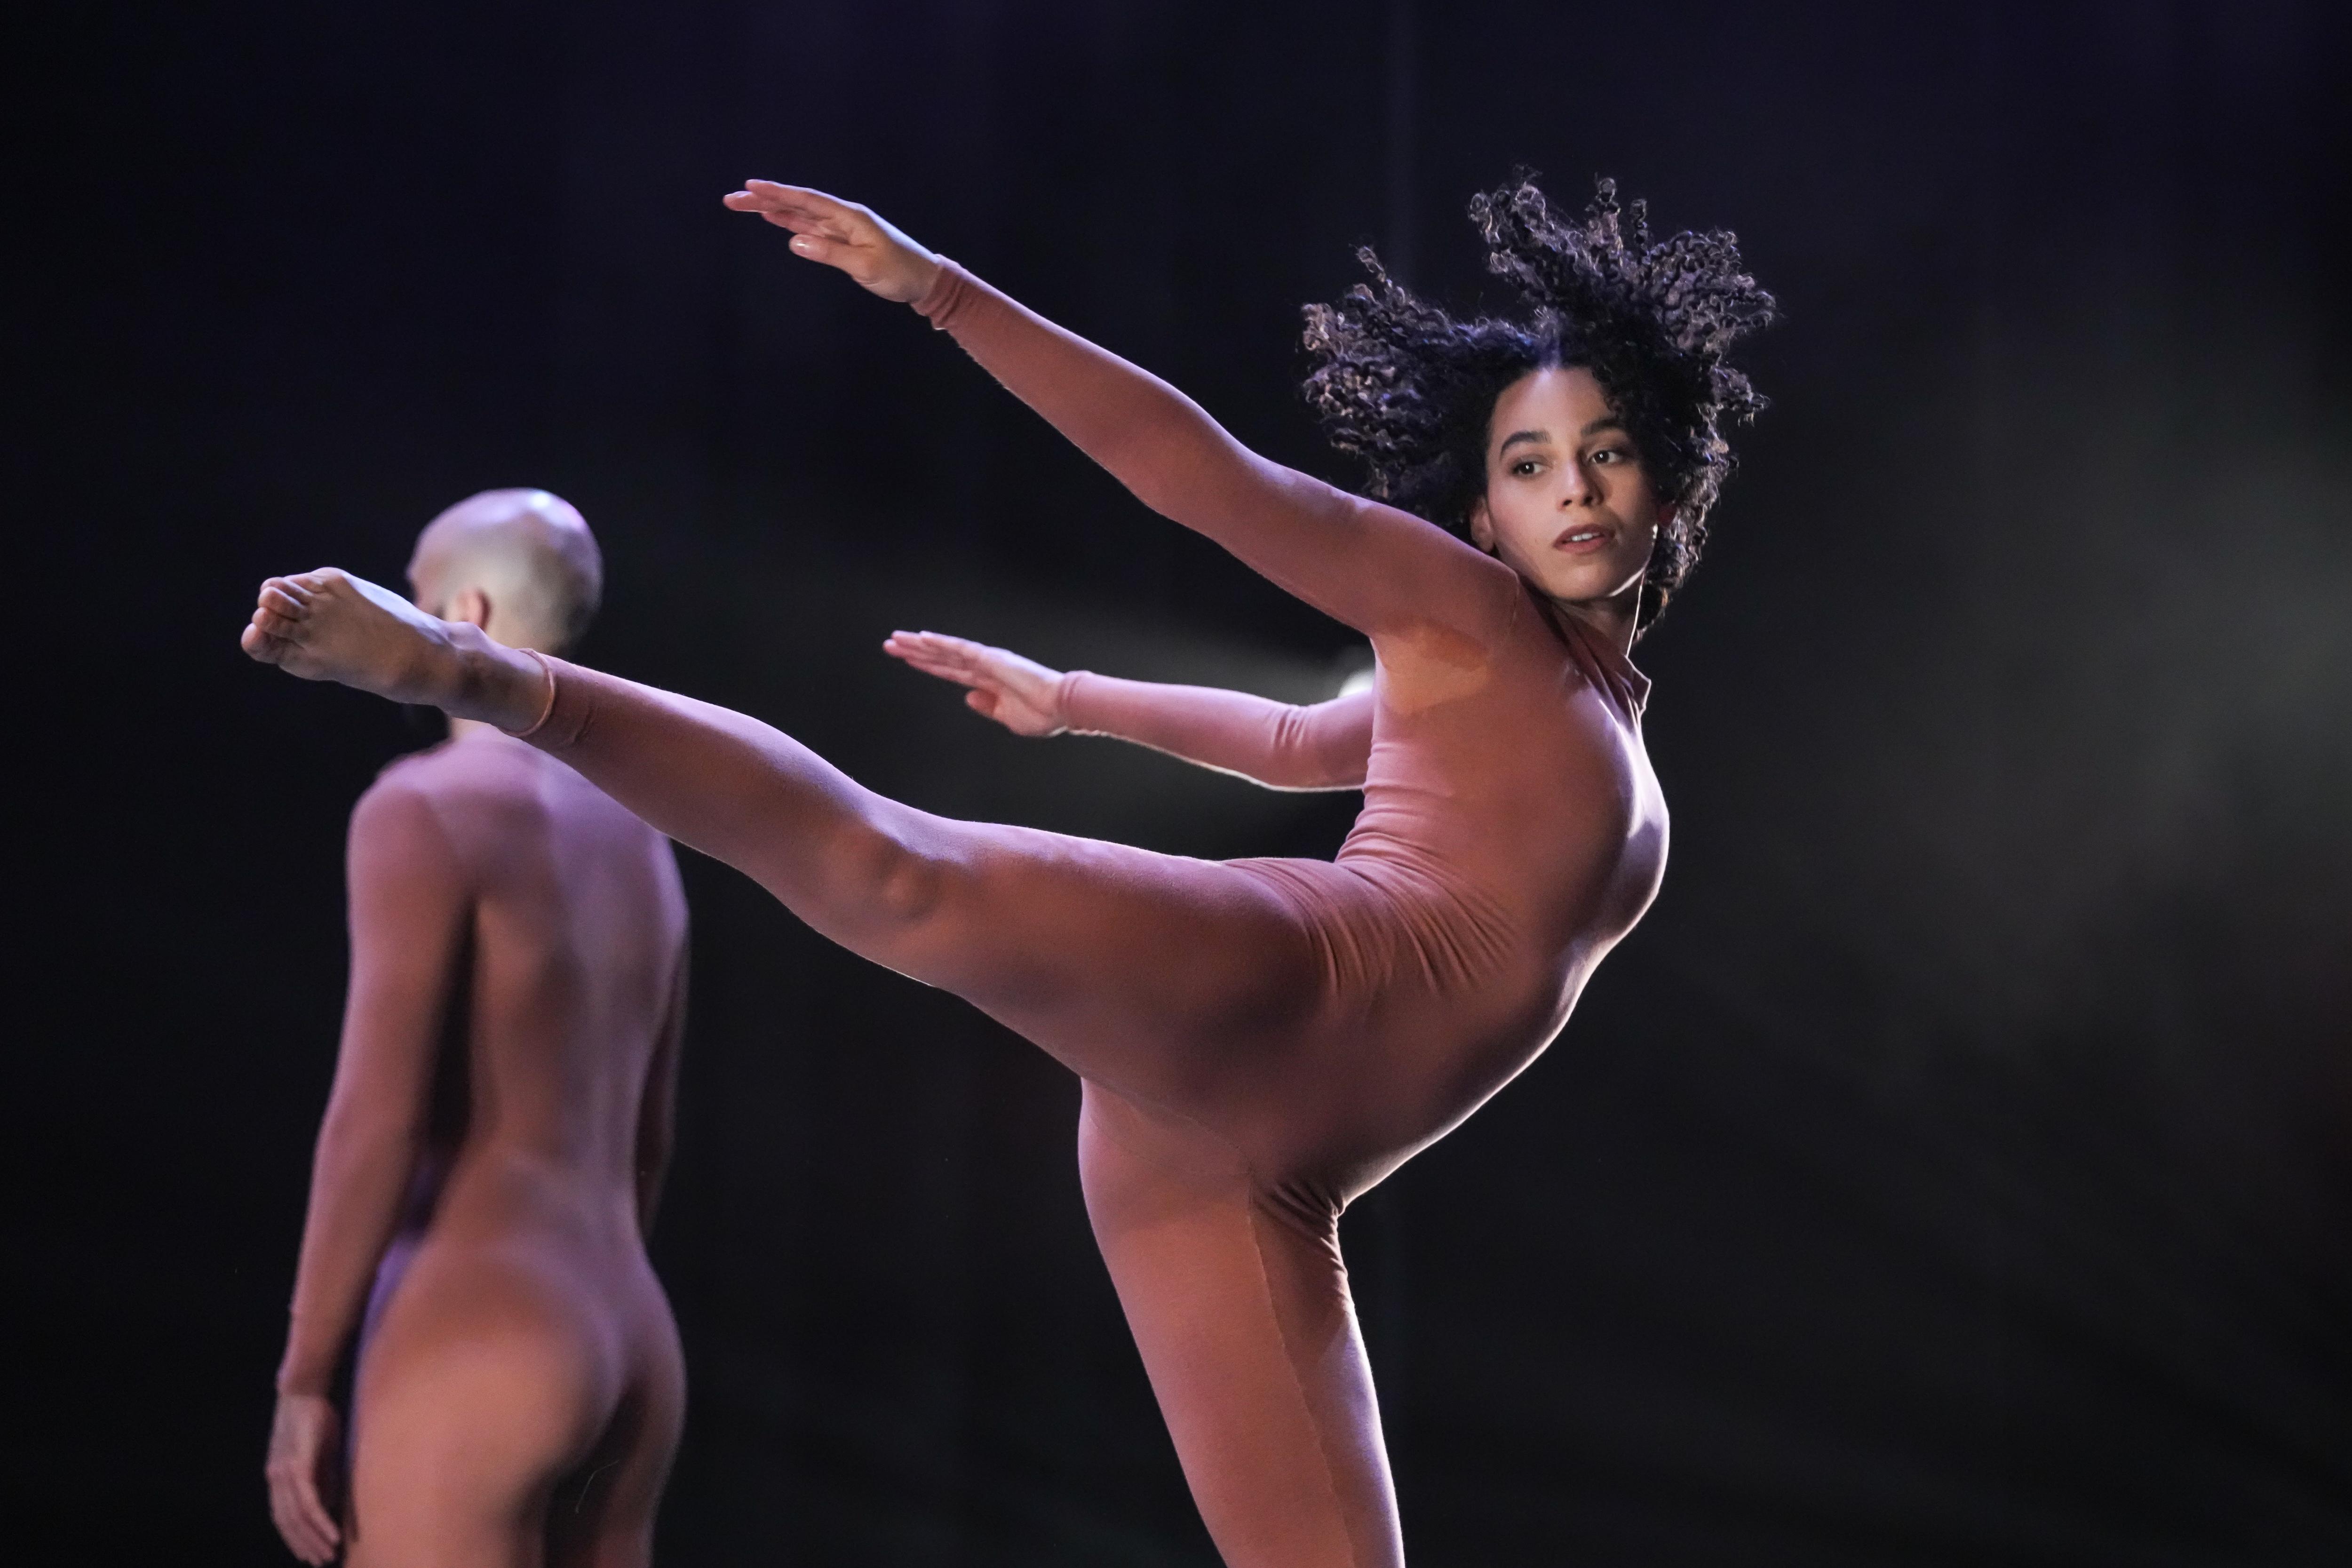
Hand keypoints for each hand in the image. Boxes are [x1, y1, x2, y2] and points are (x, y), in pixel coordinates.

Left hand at [266, 1391, 343, 1563]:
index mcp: (277, 1476)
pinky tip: (331, 1533)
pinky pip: (308, 1502)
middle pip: (287, 1523)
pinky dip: (319, 1521)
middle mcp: (276, 1479)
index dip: (295, 1537)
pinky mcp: (298, 1466)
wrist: (304, 1387)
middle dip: (304, 1545)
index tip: (310, 1553)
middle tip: (321, 1561)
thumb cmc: (315, 1416)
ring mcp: (284, 1473)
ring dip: (313, 1539)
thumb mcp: (318, 1451)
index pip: (283, 1516)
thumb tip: (326, 1505)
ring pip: (297, 1517)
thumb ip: (320, 1478)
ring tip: (329, 1554)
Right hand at [723, 180, 941, 302]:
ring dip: (773, 209)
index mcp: (849, 217)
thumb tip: (794, 241)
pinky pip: (810, 228)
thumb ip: (830, 253)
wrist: (924, 281)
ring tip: (744, 205)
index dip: (778, 193)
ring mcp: (841, 228)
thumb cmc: (900, 273)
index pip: (807, 200)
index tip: (750, 187)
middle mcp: (843, 217)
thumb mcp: (866, 266)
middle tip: (733, 199)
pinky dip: (790, 222)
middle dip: (765, 200)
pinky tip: (773, 219)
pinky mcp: (842, 241)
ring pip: (800, 215)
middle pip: (798, 204)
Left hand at [884, 631, 1065, 736]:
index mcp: (986, 682)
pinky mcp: (991, 659)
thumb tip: (967, 698)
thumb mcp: (1007, 717)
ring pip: (945, 649)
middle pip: (941, 656)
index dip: (927, 664)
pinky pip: (960, 649)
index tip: (907, 659)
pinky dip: (940, 643)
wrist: (1062, 708)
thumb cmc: (1041, 715)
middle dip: (915, 651)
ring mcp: (986, 660)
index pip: (948, 670)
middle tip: (890, 644)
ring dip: (919, 644)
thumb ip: (988, 707)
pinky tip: (922, 638)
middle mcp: (982, 667)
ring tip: (896, 639)